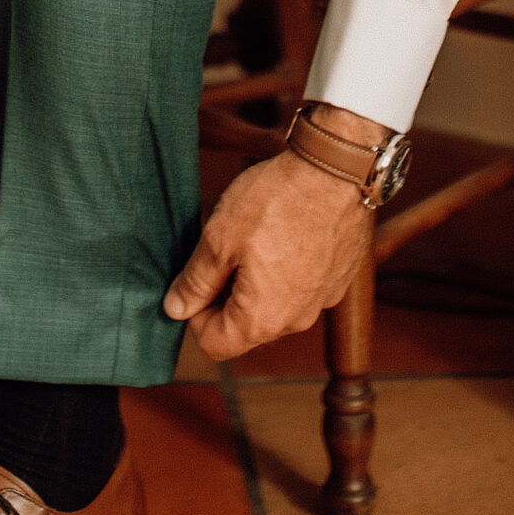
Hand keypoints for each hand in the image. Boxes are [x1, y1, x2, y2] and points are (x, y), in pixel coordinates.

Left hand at [162, 140, 374, 360]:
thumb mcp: (219, 238)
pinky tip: (282, 233)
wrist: (336, 170)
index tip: (198, 278)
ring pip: (274, 307)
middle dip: (225, 297)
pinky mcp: (337, 279)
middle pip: (246, 328)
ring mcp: (322, 301)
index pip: (214, 344)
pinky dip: (286, 270)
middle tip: (222, 251)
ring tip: (254, 238)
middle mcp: (297, 320)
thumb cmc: (276, 201)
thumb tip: (176, 309)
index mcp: (263, 319)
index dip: (195, 314)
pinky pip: (301, 288)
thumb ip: (196, 281)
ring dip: (256, 283)